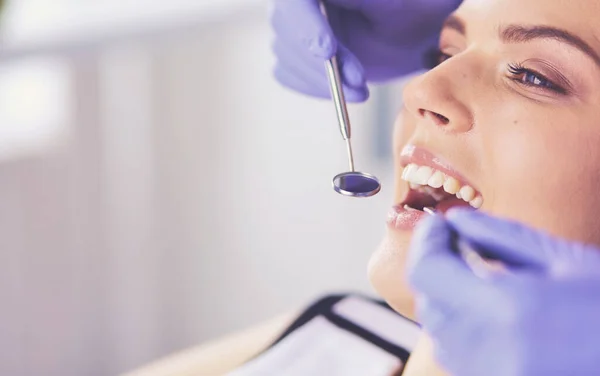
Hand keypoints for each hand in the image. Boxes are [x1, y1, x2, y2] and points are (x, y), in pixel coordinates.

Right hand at [270, 0, 460, 101]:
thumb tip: (327, 1)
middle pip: (287, 30)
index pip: (296, 2)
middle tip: (358, 80)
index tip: (327, 51)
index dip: (306, 26)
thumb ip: (362, 0)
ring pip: (287, 55)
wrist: (414, 33)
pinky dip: (314, 87)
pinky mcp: (293, 54)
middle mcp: (300, 2)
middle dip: (322, 63)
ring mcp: (292, 26)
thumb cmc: (411, 10)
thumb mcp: (394, 4)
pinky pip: (288, 74)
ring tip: (360, 89)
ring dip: (323, 80)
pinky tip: (345, 89)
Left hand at [407, 209, 599, 375]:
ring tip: (476, 277)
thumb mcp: (564, 261)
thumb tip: (457, 218)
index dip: (426, 241)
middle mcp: (489, 352)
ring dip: (447, 299)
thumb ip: (500, 236)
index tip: (438, 223)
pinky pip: (460, 358)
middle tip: (455, 242)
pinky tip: (492, 313)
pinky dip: (463, 330)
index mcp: (506, 310)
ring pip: (440, 334)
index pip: (426, 272)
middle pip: (429, 302)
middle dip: (436, 267)